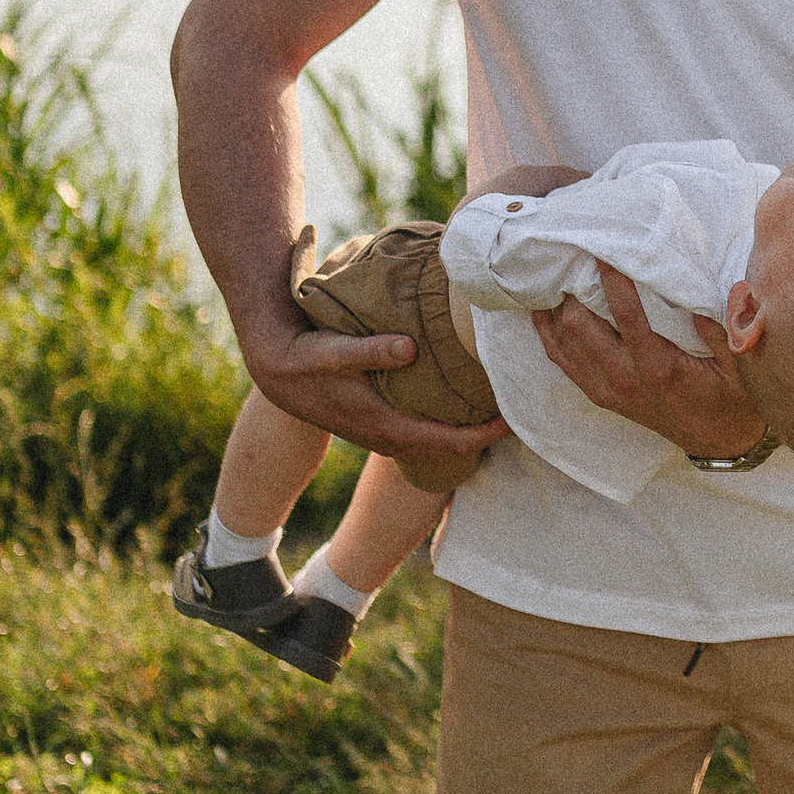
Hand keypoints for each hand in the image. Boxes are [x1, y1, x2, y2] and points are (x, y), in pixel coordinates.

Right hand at [242, 319, 506, 483]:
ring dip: (465, 428)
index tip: (513, 421)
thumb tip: (411, 347)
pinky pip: (423, 428)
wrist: (274, 369)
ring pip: (435, 440)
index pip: (446, 441)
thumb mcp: (333, 351)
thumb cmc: (304, 359)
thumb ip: (370, 350)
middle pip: (448, 446)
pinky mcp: (379, 419)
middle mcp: (387, 436)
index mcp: (384, 425)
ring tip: (497, 406)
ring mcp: (383, 431)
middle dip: (483, 434)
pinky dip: (446, 420)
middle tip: (519, 411)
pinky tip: (461, 400)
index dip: (482, 435)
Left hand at [531, 260, 770, 460]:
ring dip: (556, 305)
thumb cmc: (733, 399)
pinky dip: (547, 332)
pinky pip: (561, 360)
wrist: (720, 441)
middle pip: (580, 325)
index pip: (626, 314)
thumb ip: (723, 331)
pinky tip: (542, 307)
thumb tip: (719, 290)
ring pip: (564, 340)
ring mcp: (608, 388)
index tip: (603, 247)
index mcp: (658, 367)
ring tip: (554, 270)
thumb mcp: (740, 367)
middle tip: (571, 250)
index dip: (611, 278)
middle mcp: (625, 378)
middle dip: (573, 285)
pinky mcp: (600, 394)